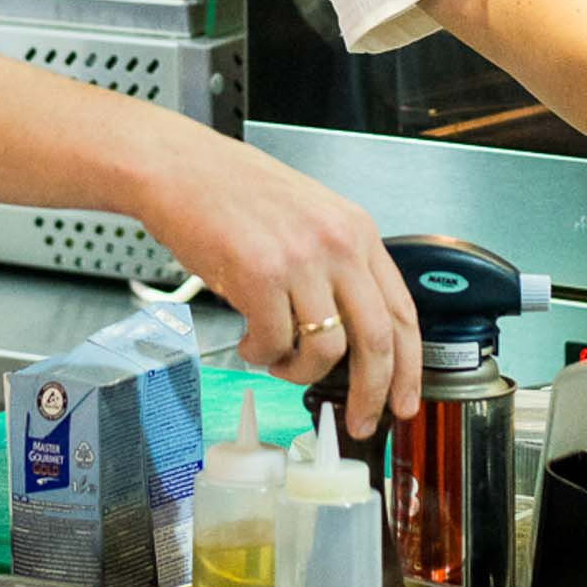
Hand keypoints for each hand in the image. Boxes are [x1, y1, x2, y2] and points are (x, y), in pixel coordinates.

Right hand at [133, 133, 420, 436]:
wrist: (178, 167)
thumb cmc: (232, 190)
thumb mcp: (308, 216)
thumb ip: (336, 264)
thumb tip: (349, 334)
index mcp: (356, 230)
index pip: (401, 311)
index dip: (408, 367)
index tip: (403, 400)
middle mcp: (337, 244)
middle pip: (376, 341)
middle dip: (370, 394)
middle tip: (359, 419)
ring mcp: (300, 261)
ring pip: (325, 350)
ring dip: (299, 371)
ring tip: (276, 358)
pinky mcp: (259, 276)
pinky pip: (273, 343)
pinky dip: (260, 354)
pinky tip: (247, 340)